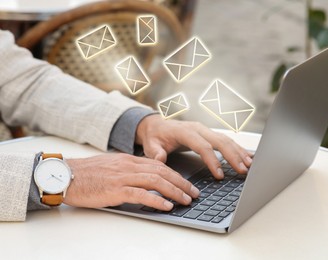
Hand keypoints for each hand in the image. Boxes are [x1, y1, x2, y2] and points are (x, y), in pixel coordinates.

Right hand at [63, 153, 199, 210]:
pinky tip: (167, 206)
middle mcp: (129, 166)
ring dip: (175, 191)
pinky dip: (156, 200)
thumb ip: (128, 171)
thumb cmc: (86, 174)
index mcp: (129, 160)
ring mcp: (123, 177)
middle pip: (162, 172)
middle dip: (182, 182)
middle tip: (194, 192)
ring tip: (186, 200)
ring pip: (156, 181)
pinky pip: (141, 194)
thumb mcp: (111, 167)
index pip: (159, 165)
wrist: (64, 175)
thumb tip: (143, 181)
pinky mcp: (116, 189)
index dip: (175, 174)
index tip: (186, 183)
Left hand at [135, 115, 252, 178]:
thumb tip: (161, 158)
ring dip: (239, 152)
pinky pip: (226, 140)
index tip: (220, 175)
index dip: (213, 160)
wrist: (157, 125)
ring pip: (226, 140)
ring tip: (249, 165)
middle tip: (243, 170)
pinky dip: (237, 149)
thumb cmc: (155, 136)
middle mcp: (198, 129)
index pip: (203, 146)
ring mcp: (205, 130)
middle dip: (233, 156)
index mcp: (185, 131)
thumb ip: (155, 152)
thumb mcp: (151, 144)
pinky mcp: (209, 134)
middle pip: (220, 141)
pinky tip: (247, 157)